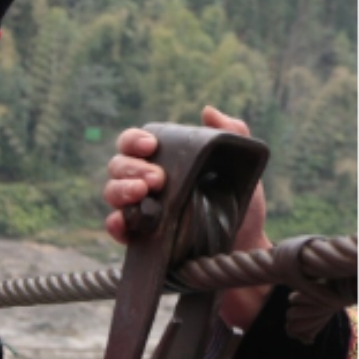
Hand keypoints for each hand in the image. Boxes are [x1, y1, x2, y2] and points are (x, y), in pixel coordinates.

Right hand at [104, 105, 271, 331]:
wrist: (245, 247)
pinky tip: (123, 221)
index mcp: (164, 161)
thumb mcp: (241, 167)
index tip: (151, 145)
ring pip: (113, 193)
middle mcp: (146, 183)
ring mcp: (140, 211)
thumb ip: (231, 132)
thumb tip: (208, 111)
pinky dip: (114, 223)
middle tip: (157, 178)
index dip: (135, 140)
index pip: (135, 143)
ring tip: (143, 193)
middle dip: (132, 167)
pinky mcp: (141, 239)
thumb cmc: (241, 204)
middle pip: (119, 166)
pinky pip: (116, 228)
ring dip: (121, 190)